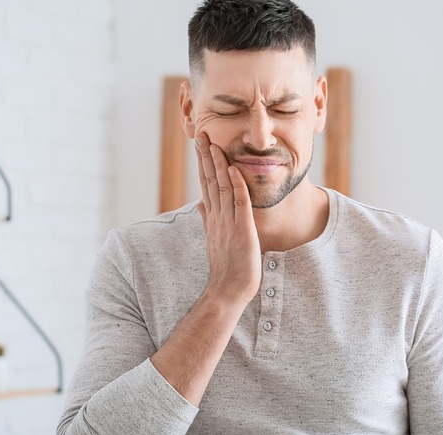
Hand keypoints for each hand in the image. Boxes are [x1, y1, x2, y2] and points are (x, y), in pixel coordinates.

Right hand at [194, 132, 261, 304]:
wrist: (228, 291)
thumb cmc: (225, 268)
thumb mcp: (214, 239)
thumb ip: (207, 219)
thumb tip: (200, 203)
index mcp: (212, 218)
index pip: (206, 185)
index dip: (203, 163)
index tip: (200, 145)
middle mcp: (217, 217)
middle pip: (210, 181)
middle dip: (205, 157)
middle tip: (200, 135)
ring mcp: (228, 222)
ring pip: (222, 187)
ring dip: (218, 164)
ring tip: (213, 144)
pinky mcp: (242, 230)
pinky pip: (239, 203)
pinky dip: (236, 185)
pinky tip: (232, 169)